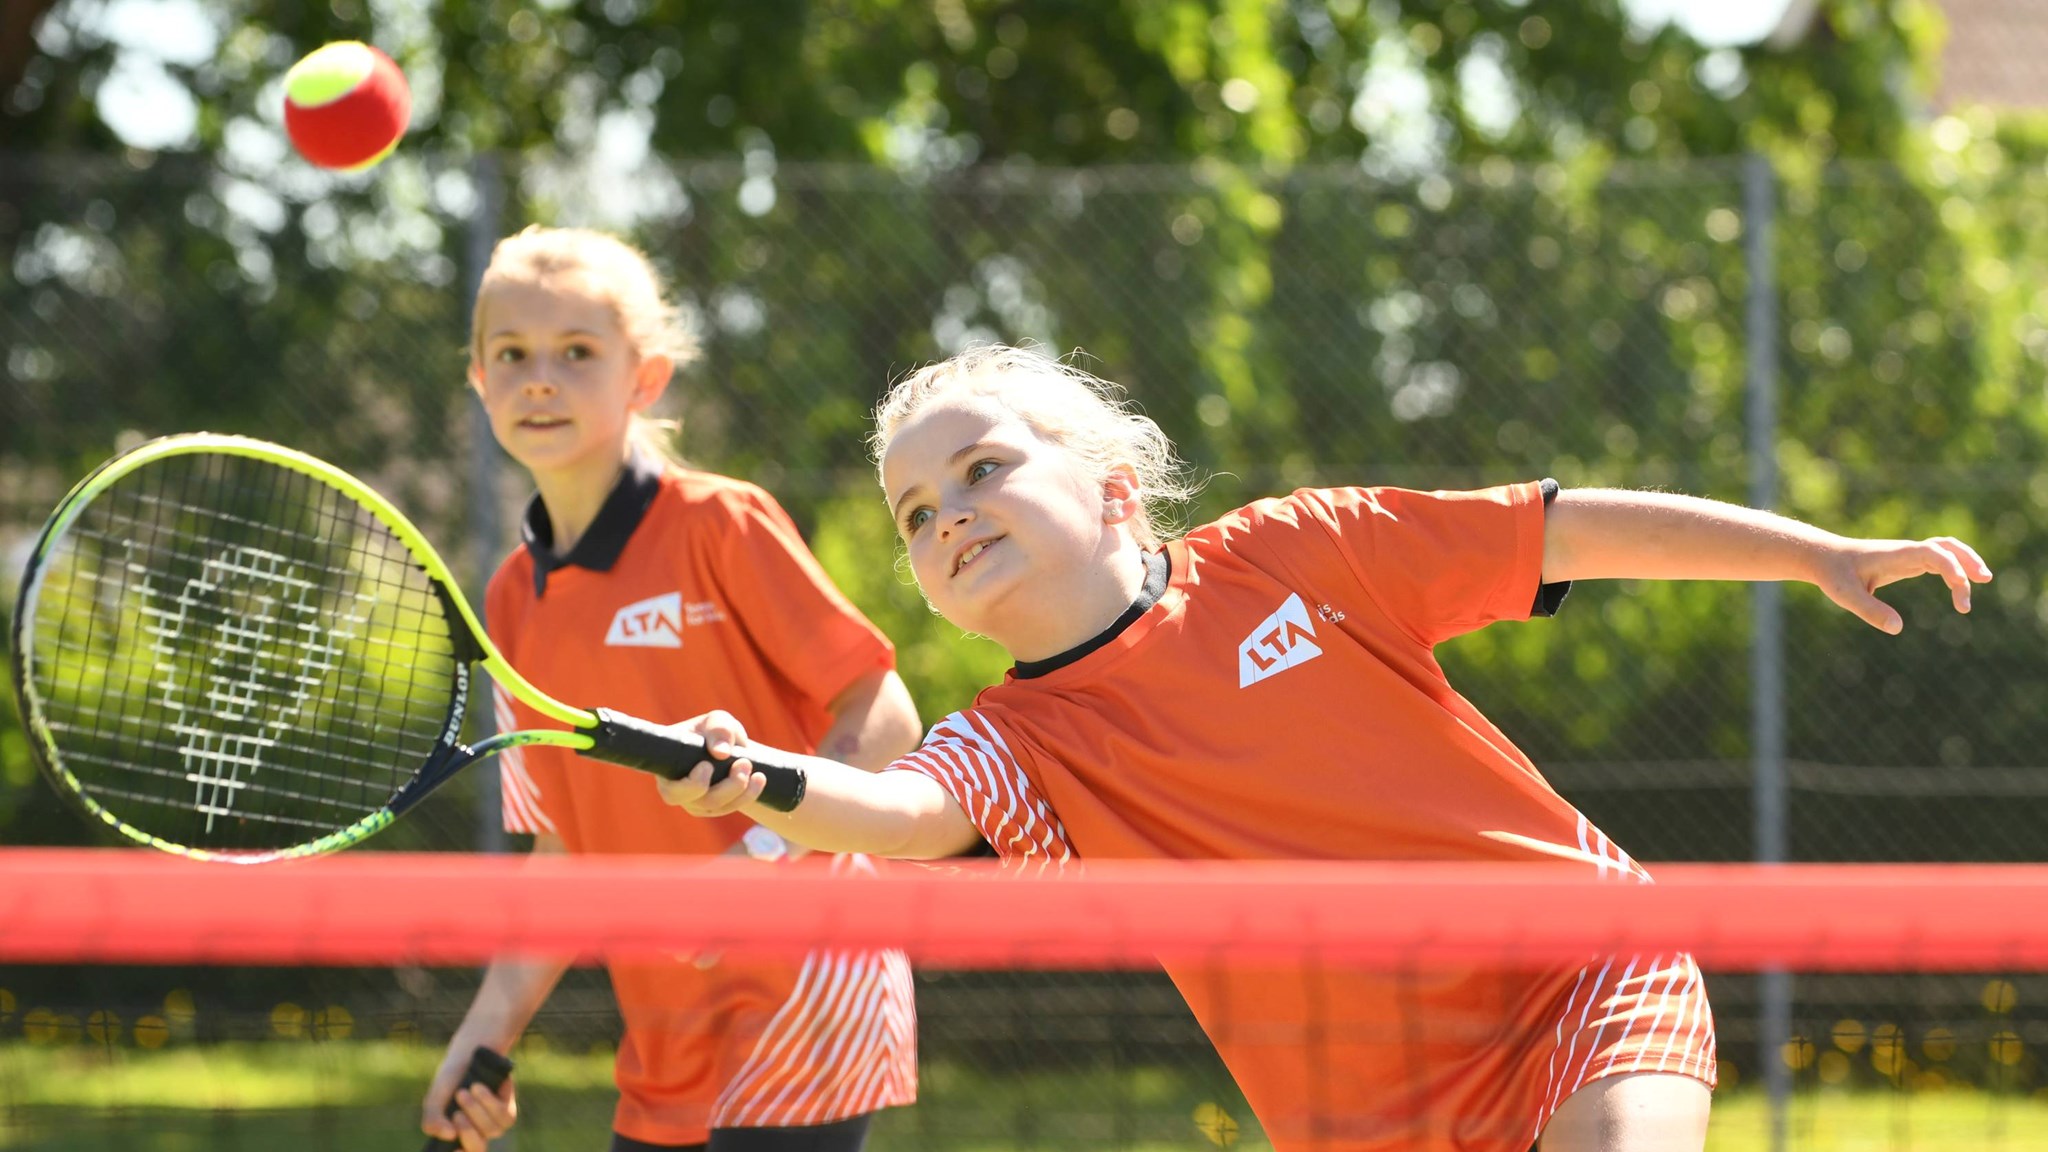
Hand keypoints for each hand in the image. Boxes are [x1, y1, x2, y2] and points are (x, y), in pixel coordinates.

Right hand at [421, 1043, 516, 1149]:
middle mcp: (476, 1135)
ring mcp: (493, 1125)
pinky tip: (478, 1087)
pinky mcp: (508, 1112)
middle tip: (456, 1114)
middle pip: (478, 1150)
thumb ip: (433, 1120)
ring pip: (490, 1130)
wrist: (469, 1056)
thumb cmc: (451, 1082)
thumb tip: (450, 1136)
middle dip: (467, 1132)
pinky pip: (503, 1115)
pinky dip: (488, 1101)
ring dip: (475, 1110)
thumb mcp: (435, 1100)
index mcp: (456, 1137)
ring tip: (463, 1092)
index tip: (455, 1149)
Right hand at [654, 710, 769, 815]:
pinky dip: (748, 794)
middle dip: (725, 787)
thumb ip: (718, 730)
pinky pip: (731, 807)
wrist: (728, 746)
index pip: (671, 790)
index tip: (707, 766)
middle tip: (743, 763)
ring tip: (750, 764)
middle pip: (698, 802)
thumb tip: (721, 753)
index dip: (690, 785)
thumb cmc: (714, 731)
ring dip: (739, 788)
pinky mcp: (714, 808)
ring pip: (717, 806)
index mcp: (668, 769)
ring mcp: (695, 803)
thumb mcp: (717, 721)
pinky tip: (760, 778)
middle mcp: (677, 792)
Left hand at [1809, 535, 1991, 632]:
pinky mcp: (1907, 562)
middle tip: (1984, 579)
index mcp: (1896, 555)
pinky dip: (1953, 571)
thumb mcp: (1845, 596)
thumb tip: (1898, 628)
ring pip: (1946, 551)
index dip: (1951, 566)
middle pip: (1947, 546)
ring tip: (1981, 584)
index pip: (1933, 552)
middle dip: (1968, 559)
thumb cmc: (1833, 575)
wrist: (1824, 558)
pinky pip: (1938, 561)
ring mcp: (1908, 555)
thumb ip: (1870, 610)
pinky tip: (1958, 590)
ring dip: (1966, 563)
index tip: (1961, 587)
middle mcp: (1906, 551)